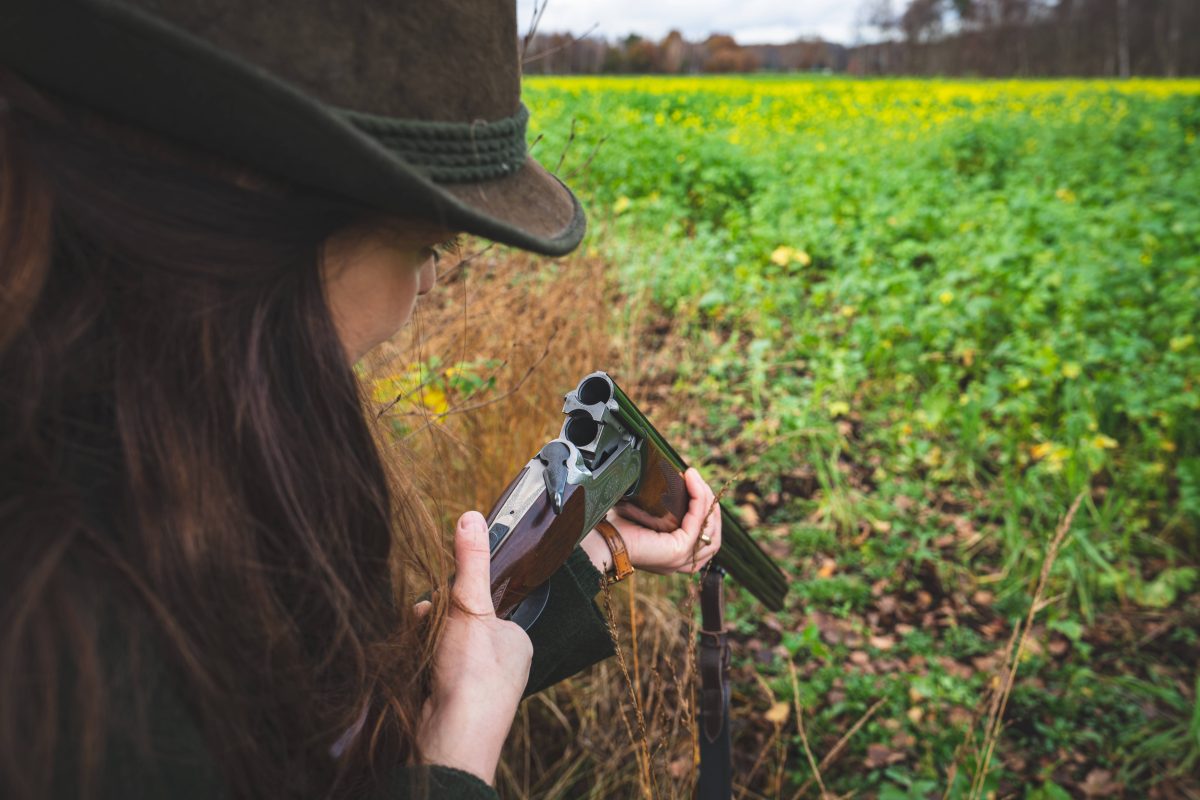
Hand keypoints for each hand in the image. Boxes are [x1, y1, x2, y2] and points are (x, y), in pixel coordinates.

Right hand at [415, 511, 532, 784]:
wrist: (451, 738)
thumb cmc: (473, 674)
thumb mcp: (471, 606)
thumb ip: (470, 562)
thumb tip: (471, 516)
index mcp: (517, 641)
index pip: (484, 606)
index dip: (459, 599)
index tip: (444, 599)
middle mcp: (501, 665)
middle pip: (459, 626)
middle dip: (436, 620)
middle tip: (427, 621)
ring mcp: (476, 687)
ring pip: (440, 648)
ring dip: (423, 640)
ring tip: (418, 645)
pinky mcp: (450, 703)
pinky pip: (428, 671)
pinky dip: (416, 664)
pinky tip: (411, 666)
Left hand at [581, 468, 721, 575]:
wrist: (599, 539)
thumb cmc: (617, 526)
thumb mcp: (647, 514)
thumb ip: (663, 506)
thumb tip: (673, 478)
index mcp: (675, 555)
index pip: (706, 536)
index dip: (706, 509)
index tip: (694, 484)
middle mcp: (682, 562)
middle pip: (713, 534)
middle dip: (710, 503)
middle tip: (696, 479)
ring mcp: (681, 559)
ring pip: (710, 529)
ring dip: (706, 499)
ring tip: (695, 478)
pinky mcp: (677, 551)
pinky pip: (697, 523)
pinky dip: (699, 500)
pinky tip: (691, 482)